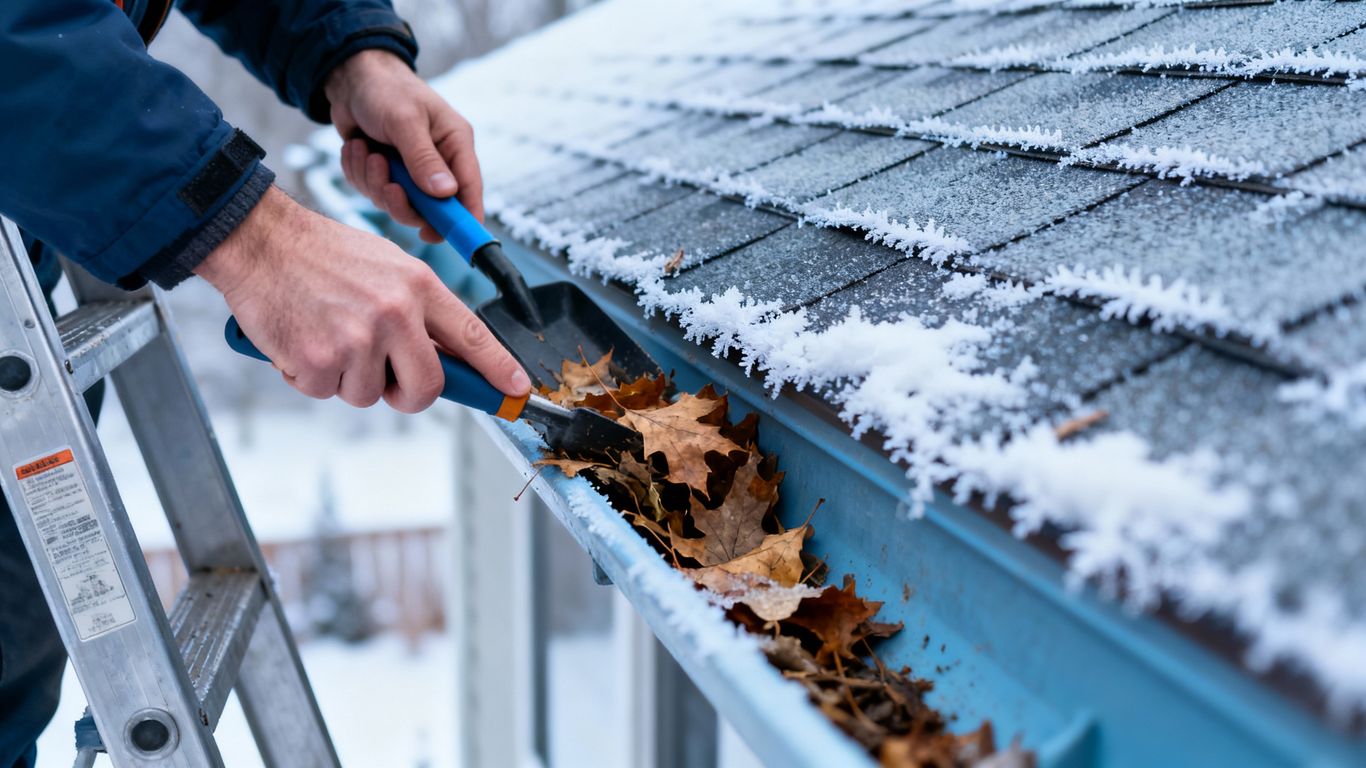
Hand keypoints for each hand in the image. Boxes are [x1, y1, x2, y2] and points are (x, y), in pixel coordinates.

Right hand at [197, 187, 529, 411]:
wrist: (260, 241)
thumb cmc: (322, 256)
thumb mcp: (386, 267)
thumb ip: (418, 311)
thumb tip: (444, 358)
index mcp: (418, 286)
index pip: (472, 336)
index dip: (498, 369)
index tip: (518, 390)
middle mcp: (395, 312)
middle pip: (427, 387)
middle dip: (408, 394)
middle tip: (386, 381)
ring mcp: (357, 338)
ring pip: (368, 394)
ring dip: (347, 378)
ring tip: (328, 334)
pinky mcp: (318, 360)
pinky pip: (327, 393)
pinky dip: (311, 377)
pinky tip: (302, 340)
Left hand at [327, 50, 481, 242]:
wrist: (349, 77)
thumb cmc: (385, 89)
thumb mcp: (405, 121)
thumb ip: (423, 158)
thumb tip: (445, 193)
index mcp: (455, 145)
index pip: (469, 191)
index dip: (464, 220)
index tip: (450, 238)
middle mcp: (437, 162)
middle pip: (430, 209)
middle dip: (402, 201)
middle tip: (387, 186)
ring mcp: (410, 170)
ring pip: (396, 203)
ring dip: (374, 182)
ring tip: (366, 150)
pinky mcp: (385, 172)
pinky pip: (372, 192)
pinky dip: (359, 173)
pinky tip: (357, 147)